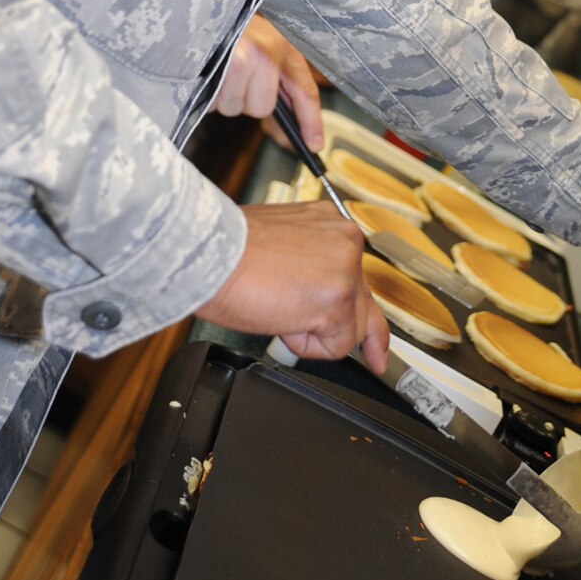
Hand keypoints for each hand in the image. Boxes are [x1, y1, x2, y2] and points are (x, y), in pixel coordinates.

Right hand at [198, 202, 388, 371]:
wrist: (207, 255)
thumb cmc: (225, 252)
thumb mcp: (279, 246)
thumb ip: (307, 264)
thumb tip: (310, 289)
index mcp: (330, 224)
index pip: (356, 273)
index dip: (359, 308)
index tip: (374, 335)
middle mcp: (345, 241)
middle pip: (363, 304)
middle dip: (354, 333)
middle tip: (366, 355)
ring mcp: (346, 271)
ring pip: (350, 329)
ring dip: (312, 333)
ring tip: (276, 309)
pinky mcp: (338, 301)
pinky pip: (335, 346)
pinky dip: (306, 345)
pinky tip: (281, 321)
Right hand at [215, 15, 323, 151]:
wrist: (197, 5)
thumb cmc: (229, 32)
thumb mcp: (261, 50)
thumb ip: (276, 89)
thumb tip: (285, 135)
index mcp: (282, 48)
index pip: (305, 91)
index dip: (311, 121)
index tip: (315, 145)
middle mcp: (266, 53)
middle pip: (261, 108)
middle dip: (246, 102)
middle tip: (236, 79)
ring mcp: (242, 58)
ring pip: (235, 107)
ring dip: (224, 97)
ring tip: (219, 71)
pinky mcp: (216, 66)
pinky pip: (213, 102)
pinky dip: (207, 95)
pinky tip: (207, 72)